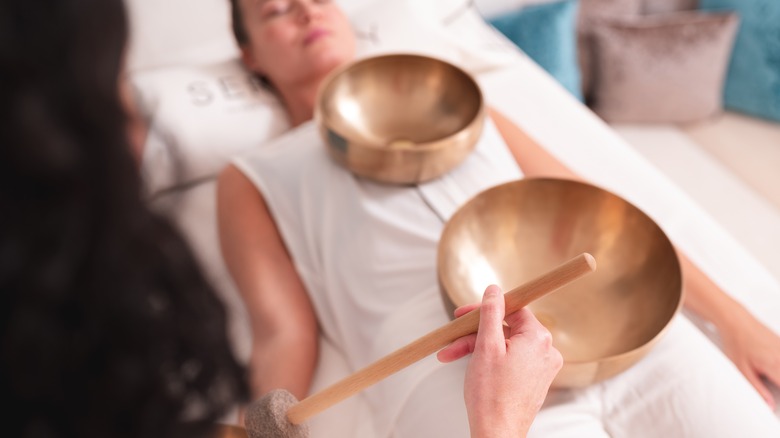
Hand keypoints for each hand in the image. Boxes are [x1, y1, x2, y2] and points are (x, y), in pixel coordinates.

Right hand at [438, 285, 562, 437]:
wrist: (497, 433)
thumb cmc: (492, 395)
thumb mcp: (486, 345)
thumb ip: (491, 313)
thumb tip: (494, 290)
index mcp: (538, 338)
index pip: (513, 309)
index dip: (486, 309)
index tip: (465, 313)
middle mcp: (546, 351)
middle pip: (506, 328)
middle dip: (475, 332)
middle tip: (452, 336)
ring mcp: (541, 367)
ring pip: (505, 345)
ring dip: (477, 348)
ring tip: (450, 355)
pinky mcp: (534, 380)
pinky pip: (510, 360)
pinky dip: (489, 360)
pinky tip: (468, 365)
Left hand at [717, 306, 779, 409]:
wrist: (736, 321)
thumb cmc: (736, 343)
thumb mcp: (742, 369)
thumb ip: (757, 388)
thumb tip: (769, 405)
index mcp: (775, 365)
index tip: (775, 398)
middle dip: (777, 383)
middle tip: (768, 381)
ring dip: (777, 375)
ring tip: (765, 373)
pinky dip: (778, 366)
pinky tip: (769, 366)